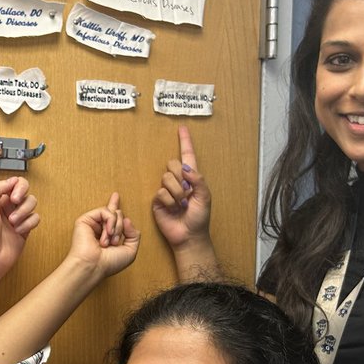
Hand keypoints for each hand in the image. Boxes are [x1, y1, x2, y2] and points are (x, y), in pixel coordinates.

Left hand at [0, 134, 39, 287]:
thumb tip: (12, 183)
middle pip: (20, 183)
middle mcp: (2, 201)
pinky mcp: (24, 225)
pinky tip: (19, 231)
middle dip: (21, 191)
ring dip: (23, 212)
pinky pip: (35, 217)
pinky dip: (28, 223)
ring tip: (13, 223)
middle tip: (13, 201)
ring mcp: (14, 213)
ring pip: (31, 200)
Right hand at [69, 192, 139, 278]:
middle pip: (118, 215)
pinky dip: (110, 222)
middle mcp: (100, 228)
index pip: (113, 217)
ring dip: (116, 228)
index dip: (114, 206)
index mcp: (108, 235)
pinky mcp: (85, 220)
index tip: (115, 196)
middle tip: (114, 242)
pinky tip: (107, 233)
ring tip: (108, 241)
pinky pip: (105, 211)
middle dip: (121, 228)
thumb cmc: (109, 263)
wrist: (94, 266)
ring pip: (114, 213)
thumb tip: (126, 219)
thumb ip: (134, 234)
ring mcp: (93, 223)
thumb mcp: (130, 250)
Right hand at [152, 125, 211, 248]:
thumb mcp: (205, 197)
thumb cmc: (200, 218)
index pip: (188, 155)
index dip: (185, 141)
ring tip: (181, 205)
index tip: (182, 128)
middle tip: (187, 194)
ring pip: (166, 178)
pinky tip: (172, 209)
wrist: (189, 236)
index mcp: (192, 178)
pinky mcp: (157, 200)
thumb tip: (185, 167)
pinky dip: (168, 201)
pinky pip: (160, 192)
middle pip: (173, 164)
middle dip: (181, 178)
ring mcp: (167, 190)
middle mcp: (178, 181)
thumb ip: (198, 180)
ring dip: (176, 193)